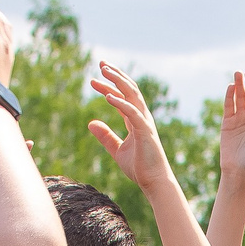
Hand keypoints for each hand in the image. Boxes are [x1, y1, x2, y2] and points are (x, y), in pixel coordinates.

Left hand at [87, 60, 177, 197]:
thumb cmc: (139, 168)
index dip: (109, 85)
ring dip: (118, 81)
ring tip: (103, 72)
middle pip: (128, 89)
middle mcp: (142, 117)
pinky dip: (121, 103)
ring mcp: (145, 122)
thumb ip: (105, 136)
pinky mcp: (145, 131)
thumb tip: (91, 123)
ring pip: (132, 95)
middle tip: (101, 64)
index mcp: (135, 120)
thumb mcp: (117, 150)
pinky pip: (132, 112)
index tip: (95, 78)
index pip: (122, 96)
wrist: (153, 181)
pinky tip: (108, 96)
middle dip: (115, 75)